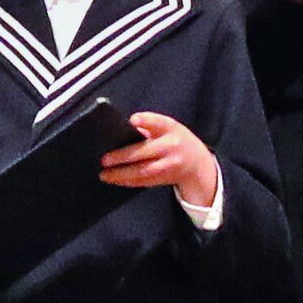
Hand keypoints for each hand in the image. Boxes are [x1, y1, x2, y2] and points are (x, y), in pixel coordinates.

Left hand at [102, 112, 218, 213]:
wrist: (197, 162)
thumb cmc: (174, 139)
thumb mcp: (167, 127)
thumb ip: (148, 126)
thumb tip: (121, 131)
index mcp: (170, 128)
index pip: (158, 122)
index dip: (146, 121)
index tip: (132, 120)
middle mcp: (171, 147)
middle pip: (145, 153)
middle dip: (123, 157)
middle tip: (104, 160)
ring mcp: (169, 165)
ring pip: (143, 172)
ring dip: (122, 174)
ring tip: (104, 175)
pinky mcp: (165, 179)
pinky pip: (144, 182)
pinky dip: (128, 182)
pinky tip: (116, 180)